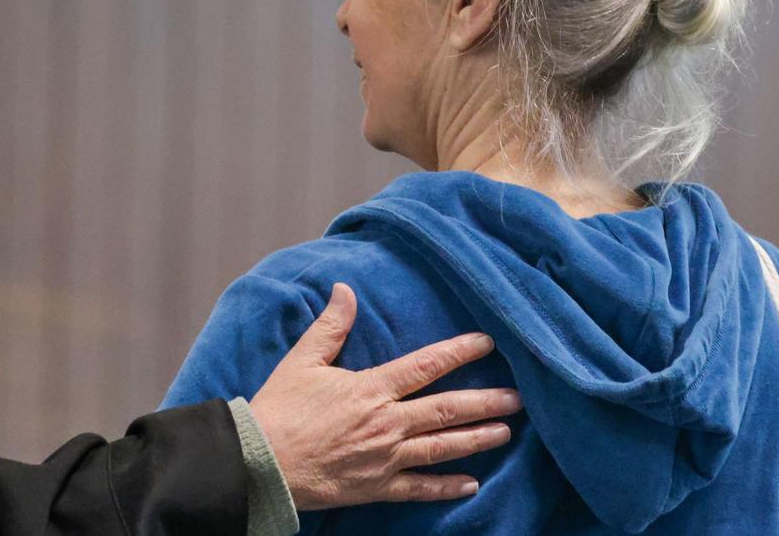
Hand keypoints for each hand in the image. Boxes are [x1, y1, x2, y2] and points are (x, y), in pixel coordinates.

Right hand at [250, 283, 522, 509]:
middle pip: (446, 410)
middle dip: (485, 402)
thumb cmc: (279, 411)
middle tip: (517, 397)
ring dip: (477, 439)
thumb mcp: (302, 360)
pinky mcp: (377, 488)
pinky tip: (471, 485)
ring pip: (442, 448)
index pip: (425, 365)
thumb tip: (345, 290)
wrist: (261, 463)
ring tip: (506, 431)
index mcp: (370, 389)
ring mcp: (385, 459)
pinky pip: (419, 489)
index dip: (459, 352)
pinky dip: (446, 487)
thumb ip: (330, 326)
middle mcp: (386, 424)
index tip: (487, 343)